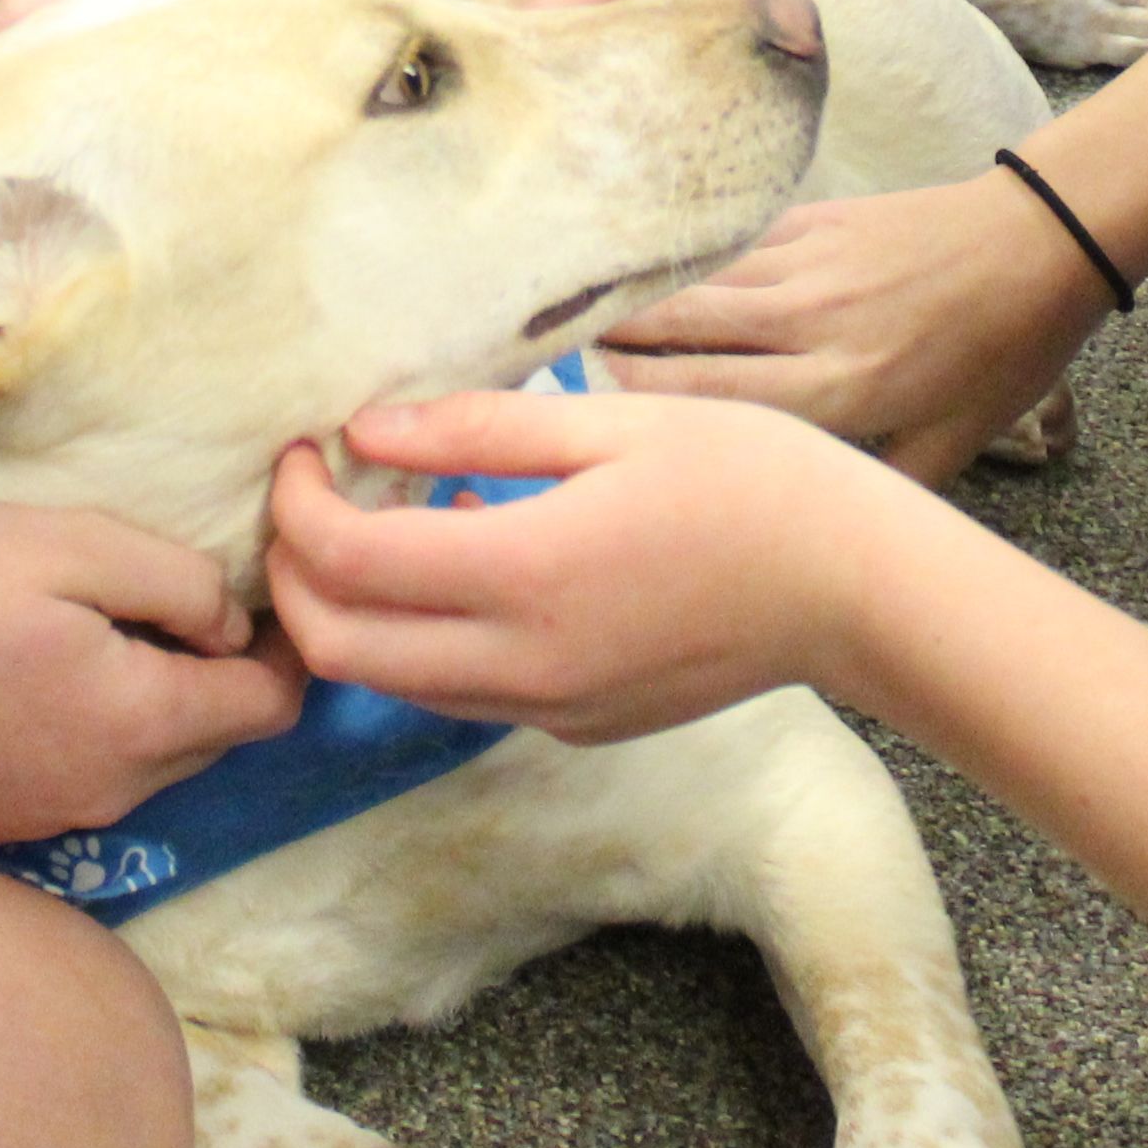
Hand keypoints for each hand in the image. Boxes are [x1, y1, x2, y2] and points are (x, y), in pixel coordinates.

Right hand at [0, 501, 302, 839]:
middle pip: (217, 739)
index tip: (268, 589)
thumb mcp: (70, 545)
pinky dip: (100, 729)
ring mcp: (50, 818)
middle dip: (225, 674)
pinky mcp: (0, 823)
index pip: (271, 707)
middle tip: (190, 596)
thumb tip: (228, 626)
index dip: (288, 646)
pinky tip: (47, 669)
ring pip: (153, 763)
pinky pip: (90, 777)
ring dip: (160, 702)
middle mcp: (110, 793)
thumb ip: (176, 582)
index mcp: (139, 724)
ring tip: (114, 625)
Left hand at [265, 389, 903, 737]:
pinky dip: (423, 636)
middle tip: (308, 499)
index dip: (296, 505)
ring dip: (353, 612)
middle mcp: (522, 664)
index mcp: (525, 574)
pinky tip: (469, 556)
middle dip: (292, 576)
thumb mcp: (612, 420)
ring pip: (392, 683)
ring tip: (384, 519)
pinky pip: (460, 692)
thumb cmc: (751, 479)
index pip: (345, 564)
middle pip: (339, 650)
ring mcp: (549, 709)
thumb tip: (366, 428)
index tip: (303, 451)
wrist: (854, 588)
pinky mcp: (577, 726)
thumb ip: (477, 426)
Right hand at [601, 174, 1106, 484]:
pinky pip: (725, 252)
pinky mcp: (808, 219)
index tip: (569, 426)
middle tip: (530, 375)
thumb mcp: (940, 454)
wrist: (1038, 247)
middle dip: (600, 355)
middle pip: (673, 337)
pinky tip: (639, 284)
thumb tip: (772, 516)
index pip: (703, 403)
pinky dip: (680, 272)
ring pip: (688, 287)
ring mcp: (804, 263)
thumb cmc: (994, 362)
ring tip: (562, 329)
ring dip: (626, 308)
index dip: (628, 412)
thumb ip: (855, 488)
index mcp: (839, 393)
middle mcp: (807, 325)